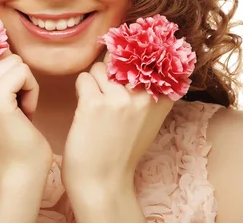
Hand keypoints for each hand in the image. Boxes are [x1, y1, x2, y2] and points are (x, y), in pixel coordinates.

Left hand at [62, 59, 173, 192]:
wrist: (104, 184)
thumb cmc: (122, 152)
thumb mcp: (147, 120)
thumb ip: (146, 93)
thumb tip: (135, 61)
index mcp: (162, 98)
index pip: (147, 58)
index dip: (132, 59)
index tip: (125, 66)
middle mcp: (144, 95)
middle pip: (120, 61)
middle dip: (109, 75)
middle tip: (106, 99)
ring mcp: (119, 99)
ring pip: (98, 68)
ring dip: (93, 83)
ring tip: (96, 107)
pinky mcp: (94, 103)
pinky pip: (83, 78)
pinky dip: (80, 92)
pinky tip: (85, 111)